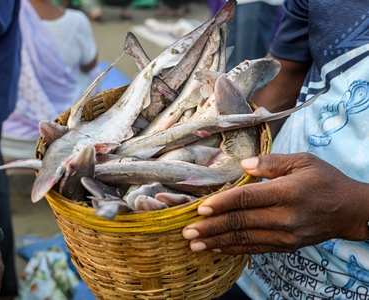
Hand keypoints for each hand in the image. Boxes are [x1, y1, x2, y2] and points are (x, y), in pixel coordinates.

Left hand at [182, 153, 368, 254]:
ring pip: (245, 239)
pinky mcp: (286, 245)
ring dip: (217, 242)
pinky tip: (216, 249)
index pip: (248, 199)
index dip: (222, 204)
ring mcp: (286, 235)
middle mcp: (286, 217)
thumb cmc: (325, 181)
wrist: (350, 211)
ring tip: (194, 243)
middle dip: (211, 227)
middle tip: (187, 231)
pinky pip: (255, 249)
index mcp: (288, 192)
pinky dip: (234, 250)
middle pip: (241, 222)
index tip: (200, 209)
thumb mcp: (303, 161)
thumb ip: (271, 162)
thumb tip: (243, 164)